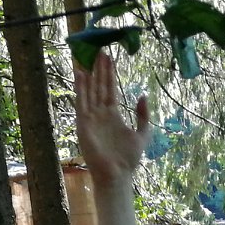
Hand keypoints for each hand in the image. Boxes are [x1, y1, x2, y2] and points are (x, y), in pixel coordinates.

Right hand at [71, 51, 149, 185]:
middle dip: (99, 69)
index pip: (110, 89)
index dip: (109, 73)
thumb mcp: (142, 134)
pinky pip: (81, 102)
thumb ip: (143, 116)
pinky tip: (81, 74)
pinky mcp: (84, 124)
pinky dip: (81, 88)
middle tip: (100, 49)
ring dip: (90, 74)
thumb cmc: (128, 159)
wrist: (117, 175)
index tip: (109, 57)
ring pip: (90, 91)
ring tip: (89, 56)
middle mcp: (101, 114)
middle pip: (99, 86)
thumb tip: (142, 95)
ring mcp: (91, 118)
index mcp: (113, 115)